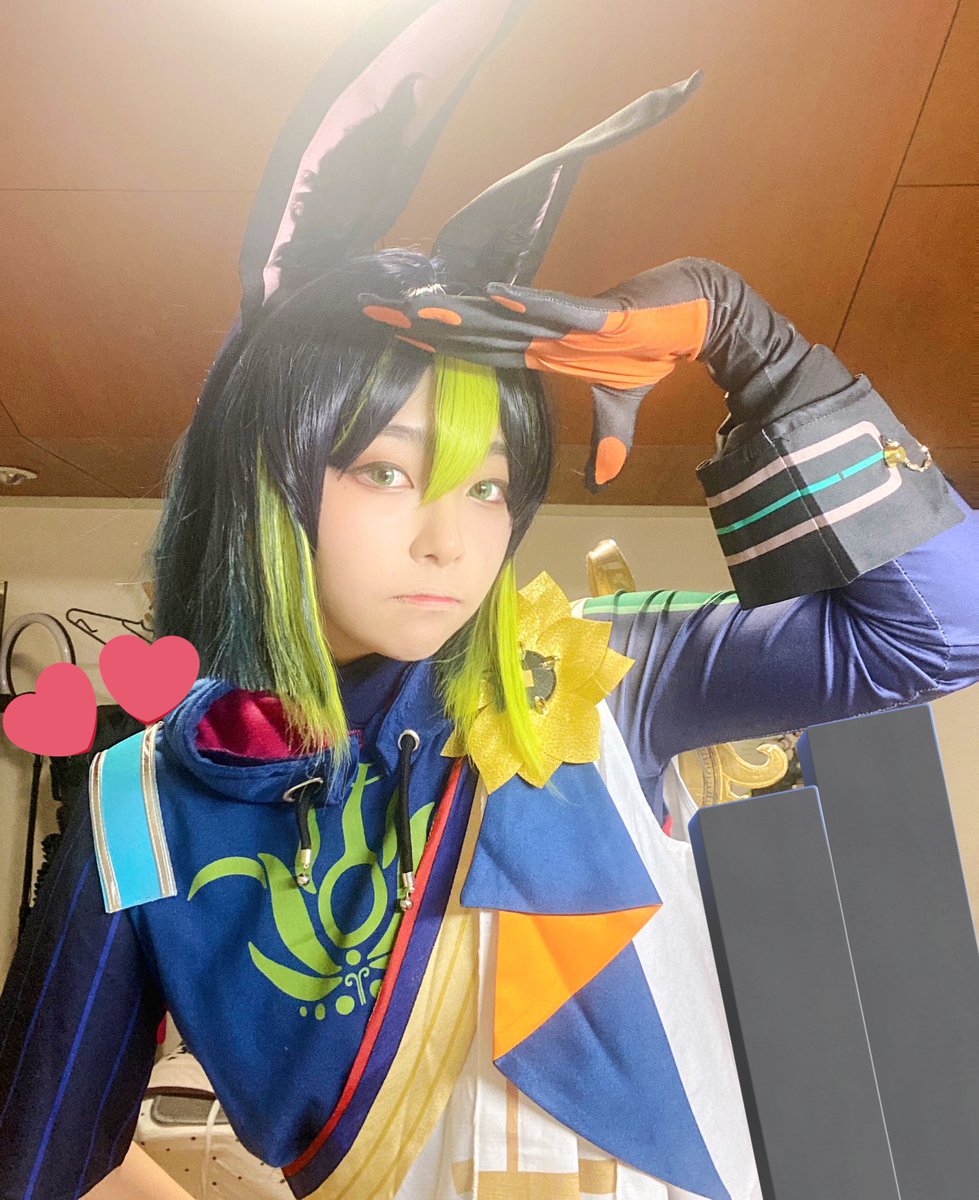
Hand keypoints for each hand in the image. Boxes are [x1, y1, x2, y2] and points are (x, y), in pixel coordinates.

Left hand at [360, 258, 809, 491]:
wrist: (691, 315)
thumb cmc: (651, 352)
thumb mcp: (622, 411)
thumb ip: (606, 446)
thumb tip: (599, 485)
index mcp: (541, 353)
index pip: (478, 349)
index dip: (437, 342)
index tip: (393, 338)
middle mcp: (542, 333)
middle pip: (475, 328)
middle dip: (427, 322)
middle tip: (374, 314)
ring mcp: (565, 322)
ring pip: (504, 316)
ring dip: (462, 312)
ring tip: (416, 307)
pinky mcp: (597, 314)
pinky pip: (555, 310)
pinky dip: (525, 304)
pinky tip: (490, 297)